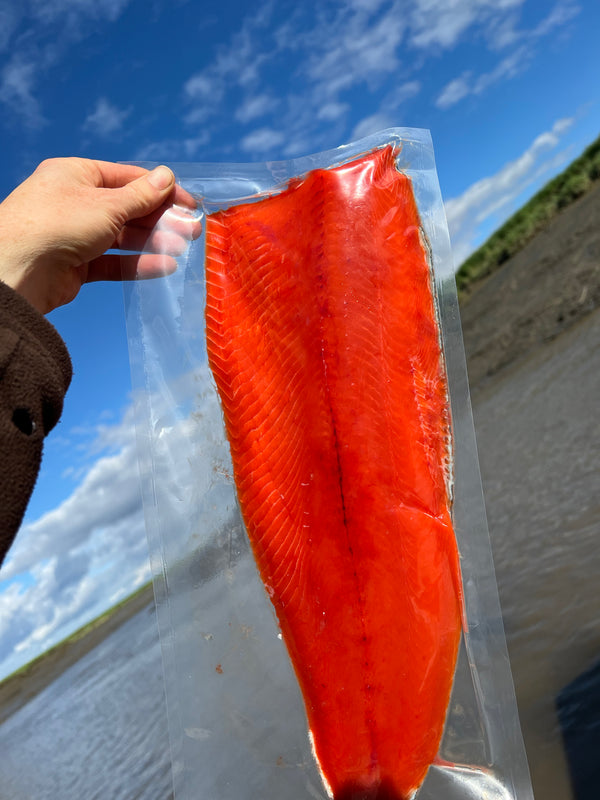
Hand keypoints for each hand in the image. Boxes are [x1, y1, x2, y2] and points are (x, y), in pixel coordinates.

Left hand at [0, 158, 200, 313]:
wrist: (18, 270)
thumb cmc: (59, 224)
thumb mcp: (107, 204)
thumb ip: (141, 195)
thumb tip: (167, 175)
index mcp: (76, 175)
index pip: (127, 178)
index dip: (161, 190)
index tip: (189, 203)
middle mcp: (75, 202)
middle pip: (127, 208)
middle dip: (160, 219)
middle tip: (192, 230)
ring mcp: (75, 235)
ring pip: (122, 237)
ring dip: (153, 241)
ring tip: (182, 248)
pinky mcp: (77, 265)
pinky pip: (114, 262)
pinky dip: (137, 264)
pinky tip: (163, 266)